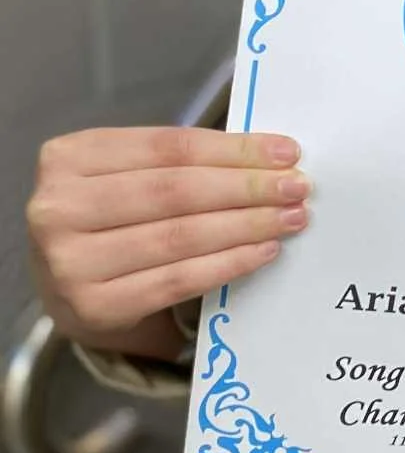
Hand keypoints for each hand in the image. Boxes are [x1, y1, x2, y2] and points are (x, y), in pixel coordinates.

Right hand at [27, 128, 309, 359]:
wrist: (67, 291)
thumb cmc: (109, 222)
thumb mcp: (126, 178)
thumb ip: (179, 164)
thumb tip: (269, 158)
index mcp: (67, 158)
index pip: (167, 147)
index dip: (232, 149)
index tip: (285, 151)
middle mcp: (59, 208)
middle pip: (175, 190)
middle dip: (246, 187)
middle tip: (296, 187)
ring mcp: (72, 261)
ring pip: (180, 236)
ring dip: (246, 225)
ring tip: (290, 218)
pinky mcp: (95, 306)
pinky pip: (178, 280)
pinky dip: (229, 263)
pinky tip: (263, 251)